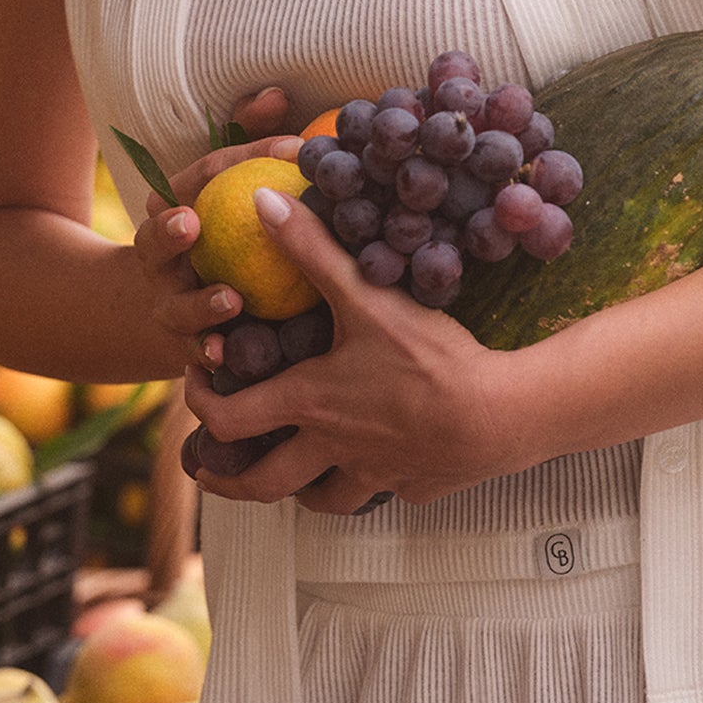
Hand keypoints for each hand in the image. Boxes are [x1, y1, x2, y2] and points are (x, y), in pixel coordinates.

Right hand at [132, 86, 301, 361]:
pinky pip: (193, 354)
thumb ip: (249, 139)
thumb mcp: (228, 187)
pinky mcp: (181, 348)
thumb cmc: (221, 234)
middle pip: (155, 242)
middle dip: (167, 232)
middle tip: (190, 222)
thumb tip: (277, 94)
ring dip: (200, 303)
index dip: (236, 160)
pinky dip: (207, 354)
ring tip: (230, 300)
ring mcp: (167, 305)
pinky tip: (225, 354)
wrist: (167, 315)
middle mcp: (160, 259)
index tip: (291, 146)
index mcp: (170, 211)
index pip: (197, 178)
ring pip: (176, 306)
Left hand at [182, 185, 543, 513]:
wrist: (504, 417)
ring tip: (295, 470)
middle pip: (260, 484)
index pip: (227, 420)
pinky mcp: (415, 487)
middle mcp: (332, 448)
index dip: (199, 405)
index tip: (199, 384)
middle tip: (211, 465)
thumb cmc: (432, 361)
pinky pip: (382, 491)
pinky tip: (380, 460)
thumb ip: (312, 250)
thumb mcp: (366, 297)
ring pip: (320, 499)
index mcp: (309, 404)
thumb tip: (263, 202)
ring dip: (299, 488)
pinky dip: (370, 479)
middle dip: (226, 479)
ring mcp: (374, 474)